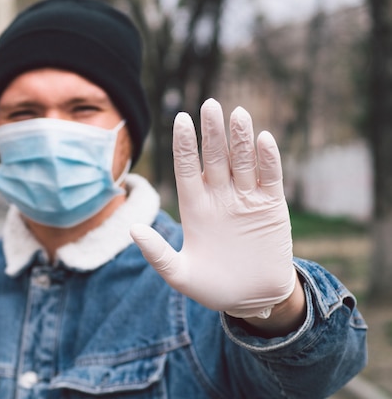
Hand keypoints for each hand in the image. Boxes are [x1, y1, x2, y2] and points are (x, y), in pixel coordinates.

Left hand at [131, 99, 295, 318]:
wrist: (252, 300)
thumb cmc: (212, 287)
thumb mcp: (180, 274)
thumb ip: (158, 254)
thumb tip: (133, 230)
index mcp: (194, 207)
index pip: (186, 167)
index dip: (184, 144)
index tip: (180, 118)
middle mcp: (219, 197)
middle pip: (214, 157)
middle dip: (211, 132)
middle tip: (209, 104)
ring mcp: (246, 199)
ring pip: (242, 161)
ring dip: (240, 138)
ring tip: (237, 113)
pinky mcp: (271, 206)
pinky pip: (270, 177)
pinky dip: (268, 159)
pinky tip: (263, 139)